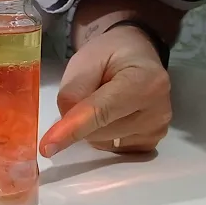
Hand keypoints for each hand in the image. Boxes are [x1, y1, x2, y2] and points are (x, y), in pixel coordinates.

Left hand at [39, 26, 171, 156]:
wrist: (135, 56)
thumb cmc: (110, 55)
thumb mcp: (86, 60)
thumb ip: (73, 92)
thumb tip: (66, 127)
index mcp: (145, 82)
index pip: (101, 112)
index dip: (72, 129)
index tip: (47, 147)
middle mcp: (158, 111)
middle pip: (98, 132)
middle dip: (80, 118)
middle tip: (90, 90)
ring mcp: (156, 131)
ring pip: (101, 143)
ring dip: (90, 127)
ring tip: (104, 99)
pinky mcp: (150, 144)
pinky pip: (110, 149)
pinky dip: (101, 135)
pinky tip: (112, 115)